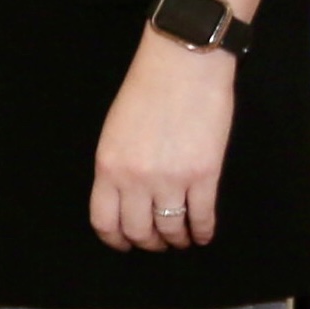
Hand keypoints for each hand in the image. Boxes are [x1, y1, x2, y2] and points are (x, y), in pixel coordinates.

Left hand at [89, 27, 236, 251]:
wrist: (183, 64)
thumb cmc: (146, 89)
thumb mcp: (115, 131)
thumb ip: (117, 166)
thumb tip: (127, 196)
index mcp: (108, 167)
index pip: (104, 221)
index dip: (116, 239)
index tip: (124, 244)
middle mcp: (135, 180)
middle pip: (139, 231)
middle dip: (149, 243)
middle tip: (157, 243)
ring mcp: (171, 180)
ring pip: (171, 229)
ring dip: (176, 240)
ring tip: (181, 239)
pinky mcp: (204, 176)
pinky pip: (202, 217)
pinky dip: (202, 232)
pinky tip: (203, 234)